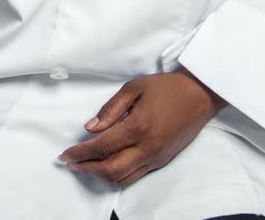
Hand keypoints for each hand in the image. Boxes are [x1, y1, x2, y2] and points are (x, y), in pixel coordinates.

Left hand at [56, 70, 226, 187]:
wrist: (199, 96)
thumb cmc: (166, 87)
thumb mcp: (134, 87)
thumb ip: (110, 109)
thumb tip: (90, 128)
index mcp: (138, 126)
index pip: (102, 147)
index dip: (80, 153)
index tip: (65, 154)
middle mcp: (147, 148)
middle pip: (110, 169)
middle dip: (86, 169)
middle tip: (69, 163)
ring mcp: (156, 158)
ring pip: (122, 179)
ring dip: (99, 176)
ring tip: (83, 167)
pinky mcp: (161, 162)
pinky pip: (135, 176)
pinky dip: (117, 176)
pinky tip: (106, 167)